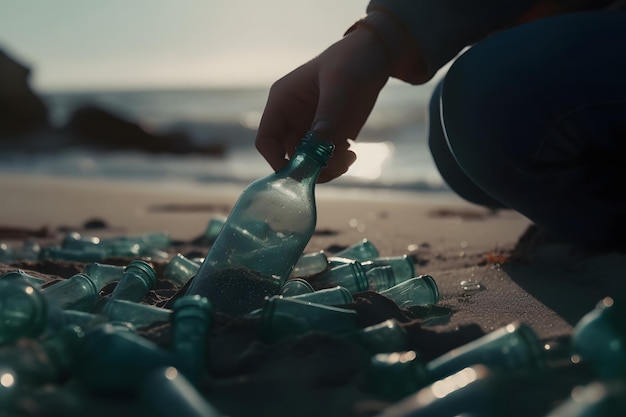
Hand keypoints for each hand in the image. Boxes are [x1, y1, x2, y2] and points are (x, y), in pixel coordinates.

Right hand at [255, 27, 389, 182]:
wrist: (374, 57)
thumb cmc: (350, 61)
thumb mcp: (339, 85)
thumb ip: (327, 116)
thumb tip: (317, 147)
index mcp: (282, 102)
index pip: (266, 140)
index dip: (275, 160)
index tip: (298, 172)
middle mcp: (292, 119)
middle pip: (287, 158)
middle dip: (307, 169)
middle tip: (331, 168)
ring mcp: (311, 130)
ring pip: (308, 164)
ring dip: (325, 169)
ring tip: (347, 159)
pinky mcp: (329, 136)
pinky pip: (325, 162)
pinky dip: (336, 165)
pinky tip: (352, 154)